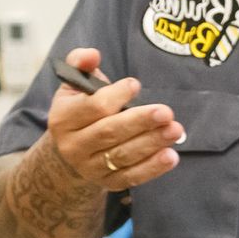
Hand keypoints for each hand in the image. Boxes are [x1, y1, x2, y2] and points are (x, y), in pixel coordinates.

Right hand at [48, 48, 184, 190]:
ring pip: (123, 155)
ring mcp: (90, 167)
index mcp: (63, 118)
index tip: (136, 84)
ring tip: (175, 130)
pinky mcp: (107, 182)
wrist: (71, 153)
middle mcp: (73, 145)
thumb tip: (92, 54)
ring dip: (151, 143)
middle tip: (166, 112)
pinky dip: (152, 168)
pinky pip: (131, 176)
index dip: (115, 96)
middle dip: (140, 121)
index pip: (91, 107)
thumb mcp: (74, 86)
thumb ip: (81, 64)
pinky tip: (171, 156)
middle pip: (109, 132)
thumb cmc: (80, 110)